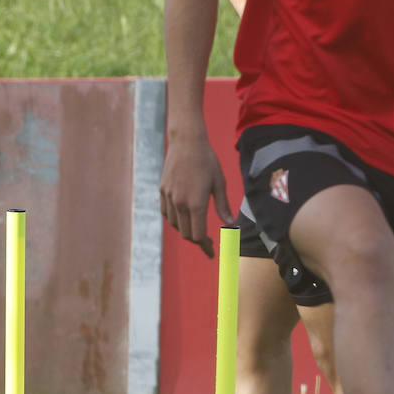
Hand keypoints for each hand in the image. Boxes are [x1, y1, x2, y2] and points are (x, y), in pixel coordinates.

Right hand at [159, 125, 234, 256]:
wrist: (186, 141)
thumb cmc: (207, 160)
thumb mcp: (219, 183)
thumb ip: (223, 206)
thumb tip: (231, 224)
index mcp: (196, 203)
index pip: (199, 234)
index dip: (206, 246)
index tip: (212, 252)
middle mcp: (180, 203)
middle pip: (186, 233)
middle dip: (198, 240)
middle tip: (208, 241)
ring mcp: (169, 196)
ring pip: (175, 224)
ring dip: (186, 230)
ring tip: (196, 227)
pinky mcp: (162, 190)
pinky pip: (166, 213)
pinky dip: (174, 220)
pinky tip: (182, 217)